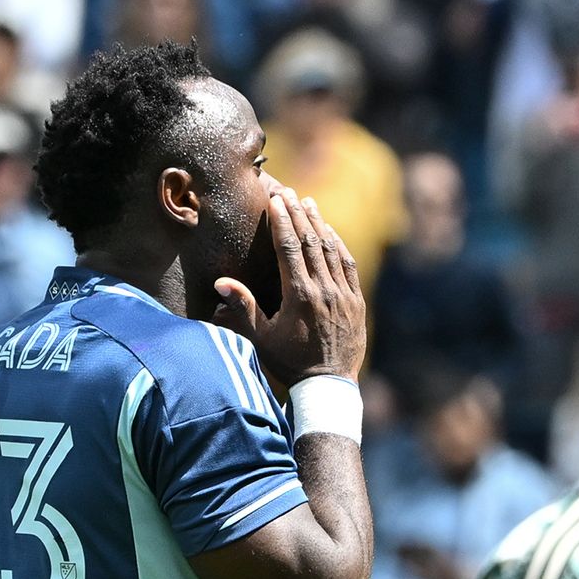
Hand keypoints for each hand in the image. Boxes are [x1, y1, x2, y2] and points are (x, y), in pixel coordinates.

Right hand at [213, 189, 366, 385]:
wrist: (327, 385)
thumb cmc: (289, 363)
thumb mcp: (261, 338)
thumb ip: (243, 308)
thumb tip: (222, 281)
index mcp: (300, 295)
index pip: (290, 248)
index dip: (282, 221)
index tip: (276, 199)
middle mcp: (324, 290)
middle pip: (311, 242)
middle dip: (298, 214)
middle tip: (289, 193)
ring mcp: (343, 295)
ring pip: (332, 250)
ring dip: (319, 224)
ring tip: (309, 203)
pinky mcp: (356, 302)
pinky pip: (349, 266)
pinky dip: (339, 245)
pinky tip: (331, 233)